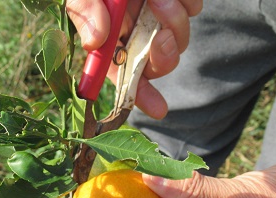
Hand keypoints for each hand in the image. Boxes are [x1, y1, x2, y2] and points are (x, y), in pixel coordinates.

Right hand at [66, 0, 202, 118]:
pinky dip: (188, 4)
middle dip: (163, 56)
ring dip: (174, 23)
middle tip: (161, 36)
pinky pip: (191, 9)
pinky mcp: (176, 1)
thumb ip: (84, 10)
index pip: (123, 75)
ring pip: (178, 40)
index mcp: (110, 40)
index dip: (140, 94)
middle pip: (157, 64)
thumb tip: (96, 41)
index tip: (159, 109)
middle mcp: (134, 34)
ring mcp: (156, 18)